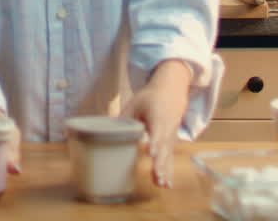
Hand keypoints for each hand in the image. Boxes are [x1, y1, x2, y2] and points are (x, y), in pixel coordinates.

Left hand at [122, 59, 192, 187]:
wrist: (171, 92)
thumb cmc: (150, 97)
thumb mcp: (135, 102)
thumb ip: (123, 117)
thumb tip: (106, 130)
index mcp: (158, 115)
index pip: (157, 130)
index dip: (154, 142)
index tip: (151, 152)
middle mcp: (167, 127)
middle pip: (164, 147)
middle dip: (160, 162)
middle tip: (157, 175)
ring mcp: (171, 136)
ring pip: (168, 155)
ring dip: (165, 170)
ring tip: (162, 184)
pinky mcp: (171, 143)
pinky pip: (170, 158)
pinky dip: (168, 171)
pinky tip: (165, 184)